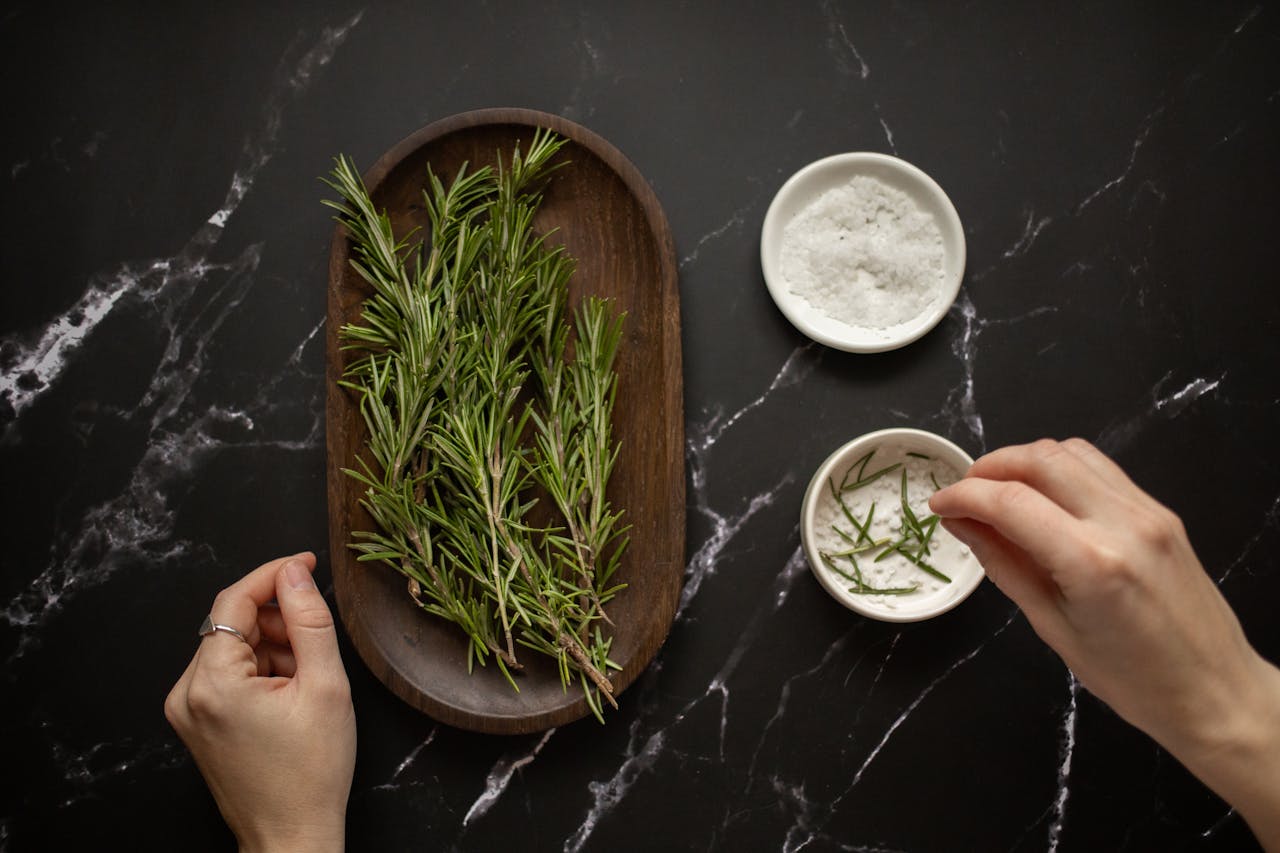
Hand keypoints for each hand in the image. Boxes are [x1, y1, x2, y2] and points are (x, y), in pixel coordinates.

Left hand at [165, 554, 355, 852]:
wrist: (292, 835)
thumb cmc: (312, 773)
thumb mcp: (325, 686)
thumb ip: (309, 620)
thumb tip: (295, 574)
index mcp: (212, 683)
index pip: (234, 601)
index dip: (274, 574)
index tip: (307, 563)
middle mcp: (187, 694)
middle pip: (231, 624)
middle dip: (278, 620)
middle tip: (319, 640)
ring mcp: (188, 710)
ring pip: (232, 648)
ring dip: (273, 646)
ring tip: (309, 677)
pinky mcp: (197, 722)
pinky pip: (228, 674)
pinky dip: (261, 669)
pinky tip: (291, 691)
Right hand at [929, 439, 1279, 848]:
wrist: (1215, 692)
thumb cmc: (1130, 680)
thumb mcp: (1053, 627)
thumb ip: (1005, 565)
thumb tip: (962, 523)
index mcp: (1092, 563)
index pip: (1010, 501)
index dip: (963, 495)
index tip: (937, 505)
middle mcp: (1123, 523)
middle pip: (1040, 459)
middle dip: (990, 467)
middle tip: (962, 495)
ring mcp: (1148, 511)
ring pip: (1071, 452)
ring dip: (1024, 461)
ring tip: (997, 492)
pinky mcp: (1161, 511)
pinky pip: (1100, 469)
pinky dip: (1059, 470)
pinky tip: (1042, 497)